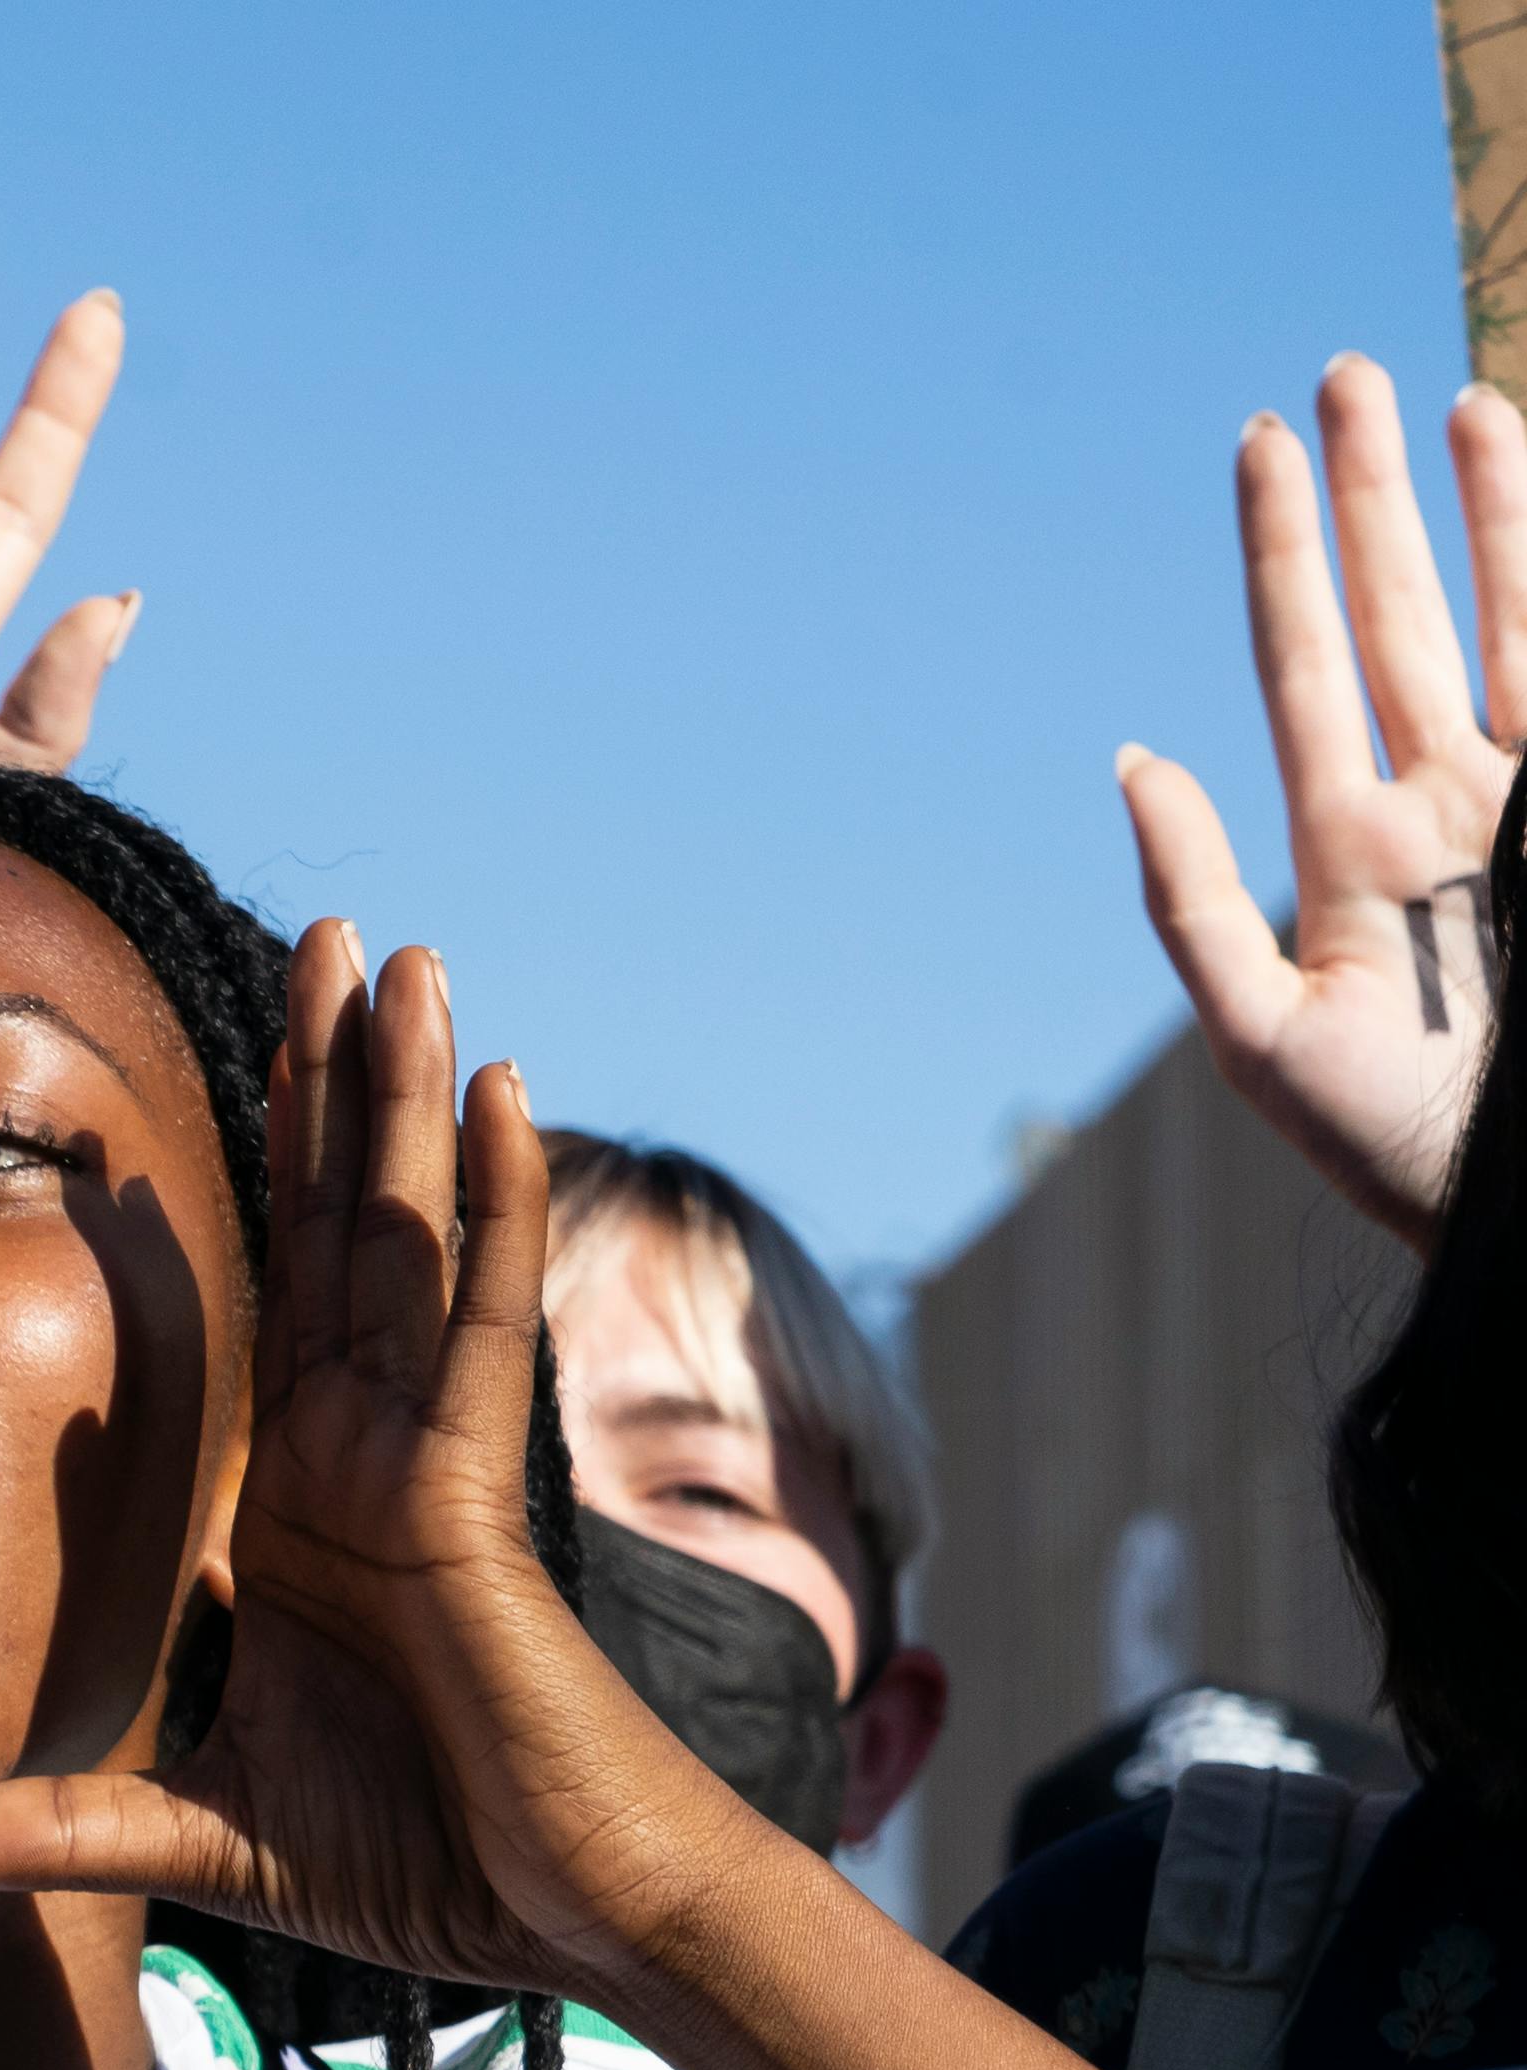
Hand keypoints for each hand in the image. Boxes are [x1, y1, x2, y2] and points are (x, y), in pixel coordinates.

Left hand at [0, 926, 772, 2010]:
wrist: (551, 1924)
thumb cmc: (419, 1866)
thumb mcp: (197, 1829)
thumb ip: (59, 1826)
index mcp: (303, 1509)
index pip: (267, 1308)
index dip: (250, 1187)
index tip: (208, 1072)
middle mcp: (368, 1457)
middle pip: (339, 1232)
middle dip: (331, 1086)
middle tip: (322, 935)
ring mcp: (428, 1463)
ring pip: (411, 1240)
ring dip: (406, 1099)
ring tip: (405, 958)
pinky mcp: (480, 1495)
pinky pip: (486, 1325)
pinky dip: (492, 1208)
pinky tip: (501, 1092)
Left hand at [1119, 358, 1526, 1253]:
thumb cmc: (1388, 1145)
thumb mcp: (1258, 1037)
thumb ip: (1191, 903)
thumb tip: (1132, 760)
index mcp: (1351, 841)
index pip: (1304, 661)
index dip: (1283, 551)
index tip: (1259, 443)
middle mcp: (1446, 796)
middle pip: (1400, 609)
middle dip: (1373, 495)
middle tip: (1341, 371)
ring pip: (1503, 614)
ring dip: (1485, 508)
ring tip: (1451, 394)